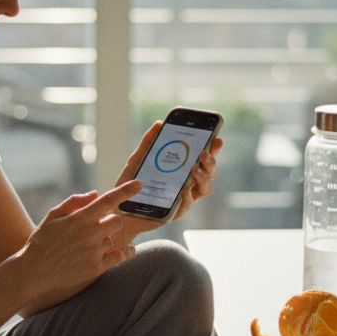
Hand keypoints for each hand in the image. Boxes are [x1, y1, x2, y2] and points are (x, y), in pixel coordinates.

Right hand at [13, 179, 143, 312]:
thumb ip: (74, 202)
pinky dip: (126, 253)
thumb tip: (95, 194)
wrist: (33, 271)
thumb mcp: (53, 216)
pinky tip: (128, 250)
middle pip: (117, 221)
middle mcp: (90, 234)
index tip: (139, 184)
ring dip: (107, 239)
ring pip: (114, 239)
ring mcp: (95, 252)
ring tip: (90, 244)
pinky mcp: (96, 268)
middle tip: (99, 226)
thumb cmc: (41, 241)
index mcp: (80, 218)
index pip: (108, 200)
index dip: (126, 190)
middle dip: (111, 221)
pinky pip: (120, 257)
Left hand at [114, 121, 224, 237]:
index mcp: (183, 169)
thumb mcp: (138, 159)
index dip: (213, 149)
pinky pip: (187, 204)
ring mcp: (184, 198)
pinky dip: (188, 196)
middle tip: (203, 154)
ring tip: (194, 168)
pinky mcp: (175, 212)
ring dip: (203, 177)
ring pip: (205, 188)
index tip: (217, 139)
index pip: (203, 158)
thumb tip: (158, 124)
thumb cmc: (131, 183)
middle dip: (211, 162)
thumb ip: (148, 143)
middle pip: (209, 173)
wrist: (119, 207)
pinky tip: (184, 189)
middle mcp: (188, 182)